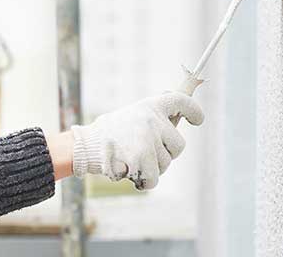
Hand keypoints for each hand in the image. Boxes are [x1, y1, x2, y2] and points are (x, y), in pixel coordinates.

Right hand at [71, 92, 203, 189]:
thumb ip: (152, 120)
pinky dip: (144, 181)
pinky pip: (154, 178)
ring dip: (151, 169)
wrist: (84, 146)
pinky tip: (129, 174)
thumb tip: (178, 119)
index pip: (180, 102)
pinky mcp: (142, 159)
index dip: (193, 110)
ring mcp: (148, 140)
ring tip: (130, 161)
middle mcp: (152, 120)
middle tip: (144, 153)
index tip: (197, 120)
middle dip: (166, 154)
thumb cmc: (108, 134)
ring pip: (166, 164)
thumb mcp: (130, 117)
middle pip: (178, 146)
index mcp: (149, 106)